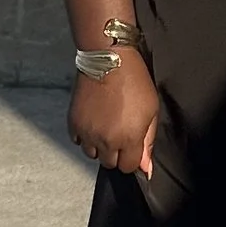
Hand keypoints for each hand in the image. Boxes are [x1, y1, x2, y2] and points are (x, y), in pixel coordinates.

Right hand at [69, 52, 156, 179]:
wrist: (109, 60)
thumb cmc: (133, 80)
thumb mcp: (151, 110)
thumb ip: (148, 141)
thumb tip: (145, 167)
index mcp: (128, 139)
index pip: (128, 167)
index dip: (132, 158)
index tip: (132, 147)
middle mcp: (106, 140)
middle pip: (109, 163)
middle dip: (116, 153)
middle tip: (120, 133)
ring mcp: (87, 133)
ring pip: (92, 154)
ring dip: (99, 146)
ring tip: (106, 126)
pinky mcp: (74, 123)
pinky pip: (77, 141)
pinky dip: (85, 136)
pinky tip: (93, 122)